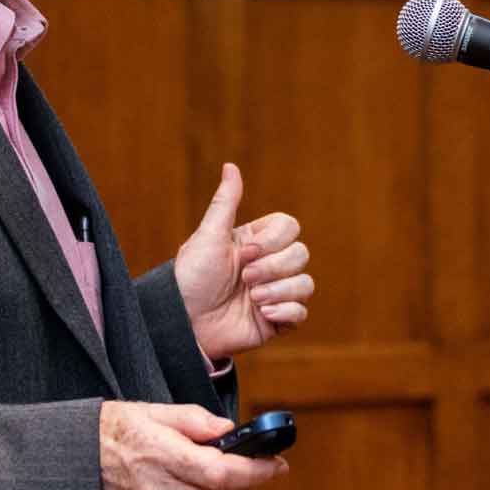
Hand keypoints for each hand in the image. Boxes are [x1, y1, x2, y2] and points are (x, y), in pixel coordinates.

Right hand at [98, 401, 285, 489]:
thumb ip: (196, 420)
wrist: (72, 463)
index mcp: (162, 455)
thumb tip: (229, 431)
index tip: (277, 464)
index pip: (224, 474)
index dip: (257, 472)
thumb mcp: (153, 411)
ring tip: (235, 479)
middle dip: (251, 484)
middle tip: (261, 468)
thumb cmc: (112, 431)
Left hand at [174, 163, 312, 364]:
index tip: (245, 252)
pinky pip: (302, 312)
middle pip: (302, 253)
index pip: (289, 227)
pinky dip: (286, 311)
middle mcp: (268, 265)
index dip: (273, 240)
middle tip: (245, 278)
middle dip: (274, 267)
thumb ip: (225, 202)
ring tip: (253, 300)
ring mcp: (275, 292)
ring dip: (280, 290)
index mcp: (255, 242)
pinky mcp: (276, 319)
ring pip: (306, 283)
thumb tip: (230, 166)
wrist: (184, 323)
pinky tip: (262, 315)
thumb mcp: (208, 236)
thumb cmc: (191, 277)